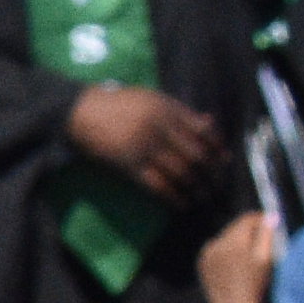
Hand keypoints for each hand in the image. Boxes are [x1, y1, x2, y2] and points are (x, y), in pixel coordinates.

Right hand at [67, 81, 218, 201]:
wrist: (78, 111)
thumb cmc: (117, 104)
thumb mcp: (151, 99)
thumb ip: (180, 111)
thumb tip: (210, 124)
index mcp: (167, 110)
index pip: (204, 133)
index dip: (217, 149)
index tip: (224, 161)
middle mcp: (159, 128)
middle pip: (196, 156)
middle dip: (210, 174)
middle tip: (216, 186)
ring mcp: (144, 147)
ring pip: (180, 173)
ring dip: (195, 189)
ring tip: (202, 198)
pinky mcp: (129, 164)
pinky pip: (157, 185)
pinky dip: (173, 197)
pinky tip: (180, 204)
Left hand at [194, 208, 279, 302]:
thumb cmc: (255, 286)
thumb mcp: (266, 260)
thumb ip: (267, 236)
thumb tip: (270, 216)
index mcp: (232, 242)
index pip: (246, 220)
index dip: (260, 219)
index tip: (271, 223)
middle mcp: (215, 244)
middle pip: (235, 227)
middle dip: (249, 230)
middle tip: (264, 238)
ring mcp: (206, 253)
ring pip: (225, 237)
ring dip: (238, 240)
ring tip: (251, 254)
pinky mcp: (202, 262)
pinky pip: (217, 249)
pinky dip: (227, 251)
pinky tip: (236, 264)